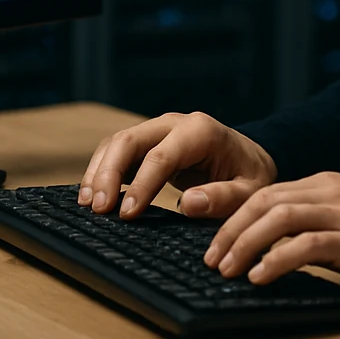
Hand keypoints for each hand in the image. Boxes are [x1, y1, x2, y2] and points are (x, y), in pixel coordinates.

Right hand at [77, 111, 277, 219]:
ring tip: (88, 206)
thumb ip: (224, 198)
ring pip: (116, 144)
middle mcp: (174, 124)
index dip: (142, 184)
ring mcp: (157, 130)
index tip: (127, 214)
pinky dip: (101, 172)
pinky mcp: (147, 143)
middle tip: (97, 209)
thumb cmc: (250, 176)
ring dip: (98, 172)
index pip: (161, 155)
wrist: (249, 158)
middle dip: (108, 174)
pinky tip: (92, 197)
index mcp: (200, 131)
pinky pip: (117, 152)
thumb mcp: (250, 191)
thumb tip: (188, 204)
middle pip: (129, 141)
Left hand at [203, 172, 339, 293]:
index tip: (215, 240)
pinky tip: (259, 276)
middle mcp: (332, 192)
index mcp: (329, 184)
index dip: (235, 215)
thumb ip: (320, 220)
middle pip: (264, 201)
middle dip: (230, 228)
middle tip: (210, 257)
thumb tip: (278, 243)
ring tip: (226, 269)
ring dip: (244, 243)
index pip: (268, 192)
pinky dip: (276, 260)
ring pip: (278, 218)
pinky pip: (306, 245)